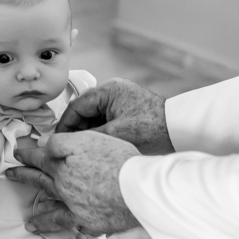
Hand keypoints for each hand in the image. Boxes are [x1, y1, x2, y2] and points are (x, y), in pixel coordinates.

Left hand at [8, 131, 140, 234]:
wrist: (137, 191)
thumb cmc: (118, 161)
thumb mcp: (88, 139)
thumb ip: (62, 142)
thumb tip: (43, 144)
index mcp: (64, 166)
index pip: (41, 158)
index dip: (28, 154)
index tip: (18, 153)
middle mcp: (64, 189)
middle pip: (40, 181)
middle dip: (24, 176)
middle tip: (10, 174)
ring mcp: (75, 208)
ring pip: (51, 207)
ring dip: (39, 209)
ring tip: (30, 212)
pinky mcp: (88, 222)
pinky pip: (67, 224)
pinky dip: (57, 227)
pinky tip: (57, 230)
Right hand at [55, 78, 173, 154]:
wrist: (180, 130)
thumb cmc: (152, 130)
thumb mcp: (115, 135)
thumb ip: (87, 137)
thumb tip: (63, 141)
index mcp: (109, 90)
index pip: (77, 106)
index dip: (65, 125)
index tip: (57, 140)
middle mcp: (114, 90)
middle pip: (84, 109)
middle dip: (76, 129)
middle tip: (70, 147)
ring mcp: (121, 98)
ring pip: (95, 114)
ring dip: (88, 131)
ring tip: (84, 148)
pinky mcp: (128, 107)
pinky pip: (106, 117)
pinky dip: (100, 130)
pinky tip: (99, 145)